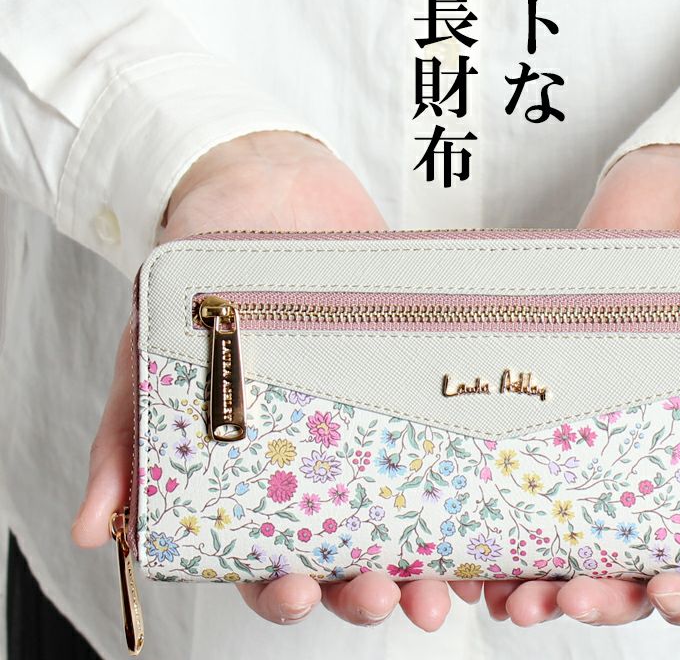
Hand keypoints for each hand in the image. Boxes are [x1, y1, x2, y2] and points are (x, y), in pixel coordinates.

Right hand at [71, 132, 469, 630]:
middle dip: (365, 585)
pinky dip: (468, 485)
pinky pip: (447, 437)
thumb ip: (129, 433)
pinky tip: (487, 516)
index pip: (265, 549)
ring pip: (402, 508)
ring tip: (443, 582)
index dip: (285, 587)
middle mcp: (315, 448)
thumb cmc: (202, 267)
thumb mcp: (152, 351)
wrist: (268, 180)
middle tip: (390, 597)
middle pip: (343, 545)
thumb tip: (93, 526)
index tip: (305, 593)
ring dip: (424, 557)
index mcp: (250, 460)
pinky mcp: (414, 374)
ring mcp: (370, 413)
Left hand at [487, 144, 679, 628]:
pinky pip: (510, 455)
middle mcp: (656, 455)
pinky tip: (467, 537)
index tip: (667, 589)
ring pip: (561, 526)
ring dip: (534, 572)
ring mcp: (596, 421)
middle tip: (568, 596)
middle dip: (600, 595)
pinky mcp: (546, 383)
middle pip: (627, 560)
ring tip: (510, 591)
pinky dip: (488, 505)